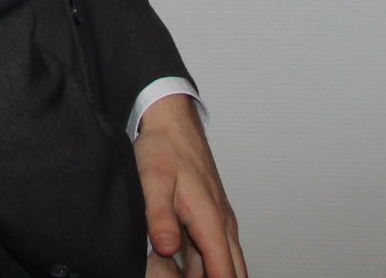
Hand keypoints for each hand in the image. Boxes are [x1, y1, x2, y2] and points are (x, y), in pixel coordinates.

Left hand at [134, 94, 243, 277]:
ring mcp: (220, 220)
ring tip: (180, 275)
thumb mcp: (152, 182)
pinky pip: (218, 251)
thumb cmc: (164, 148)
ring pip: (226, 262)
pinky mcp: (213, 217)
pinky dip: (208, 266)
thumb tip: (168, 248)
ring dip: (213, 274)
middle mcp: (222, 223)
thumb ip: (159, 216)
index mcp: (210, 219)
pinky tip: (186, 271)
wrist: (172, 122)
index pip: (224, 271)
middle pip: (233, 271)